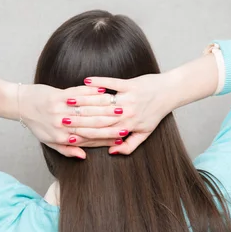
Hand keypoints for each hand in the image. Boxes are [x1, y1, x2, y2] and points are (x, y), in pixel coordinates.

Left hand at [20, 83, 125, 157]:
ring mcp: (61, 109)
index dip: (106, 138)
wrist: (21, 104)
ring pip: (88, 109)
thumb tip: (84, 156)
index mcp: (63, 137)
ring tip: (120, 106)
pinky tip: (104, 91)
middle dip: (112, 123)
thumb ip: (67, 150)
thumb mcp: (50, 142)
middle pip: (92, 124)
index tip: (121, 137)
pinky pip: (79, 94)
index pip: (90, 138)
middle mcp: (63, 124)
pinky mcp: (58, 95)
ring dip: (106, 107)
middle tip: (127, 121)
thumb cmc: (37, 124)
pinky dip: (92, 92)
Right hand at [60, 73, 174, 154]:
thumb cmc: (155, 113)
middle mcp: (126, 114)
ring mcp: (128, 99)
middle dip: (79, 117)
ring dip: (84, 99)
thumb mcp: (145, 133)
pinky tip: (86, 80)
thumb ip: (130, 146)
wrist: (169, 93)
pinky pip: (111, 83)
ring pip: (102, 102)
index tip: (69, 133)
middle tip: (61, 115)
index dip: (84, 133)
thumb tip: (113, 151)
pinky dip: (98, 82)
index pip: (102, 133)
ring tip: (69, 99)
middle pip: (98, 118)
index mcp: (127, 127)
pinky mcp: (130, 84)